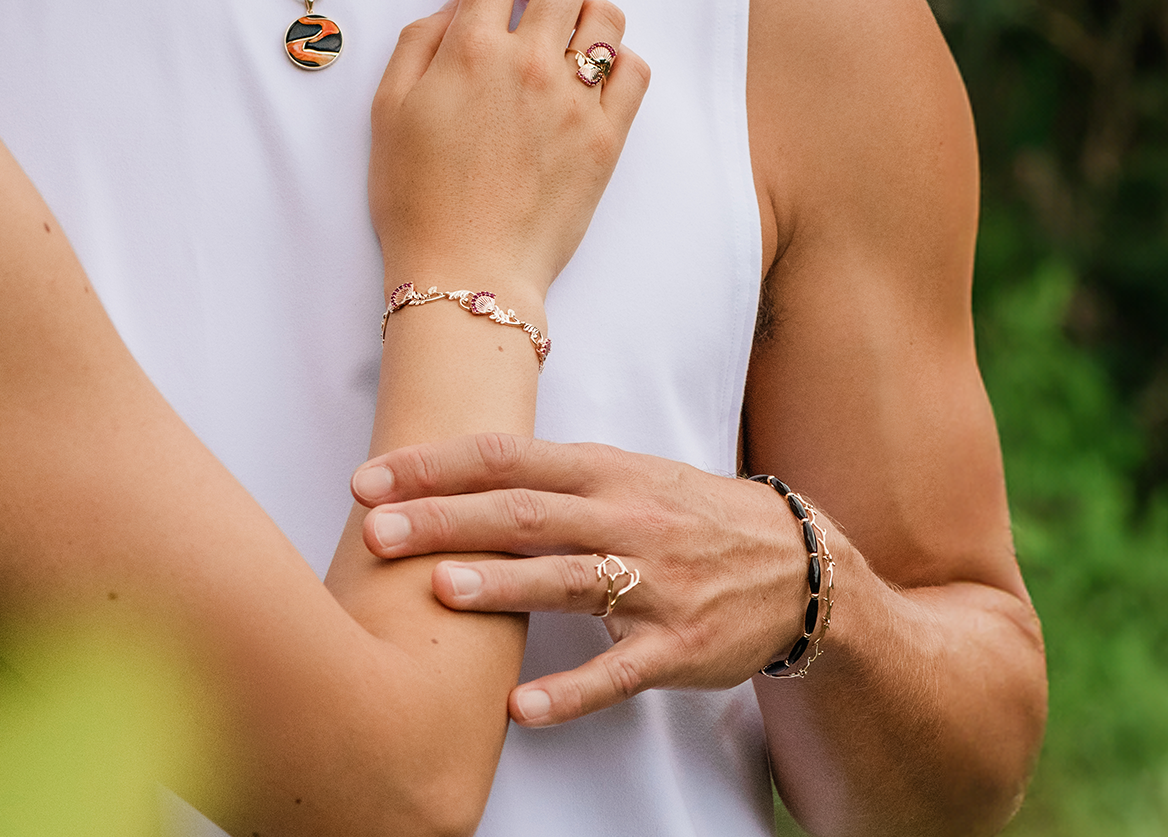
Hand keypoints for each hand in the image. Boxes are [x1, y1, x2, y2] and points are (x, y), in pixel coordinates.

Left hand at [349, 434, 824, 726]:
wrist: (797, 562)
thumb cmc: (685, 512)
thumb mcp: (624, 474)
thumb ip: (547, 476)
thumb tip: (452, 470)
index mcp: (601, 471)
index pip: (504, 458)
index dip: (435, 466)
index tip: (370, 478)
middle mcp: (623, 519)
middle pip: (522, 515)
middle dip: (444, 520)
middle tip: (375, 530)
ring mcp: (654, 585)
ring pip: (567, 582)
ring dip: (501, 586)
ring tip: (438, 589)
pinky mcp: (679, 649)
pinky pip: (619, 674)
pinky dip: (571, 693)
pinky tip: (522, 709)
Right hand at [370, 0, 648, 298]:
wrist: (467, 273)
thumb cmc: (414, 196)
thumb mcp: (387, 109)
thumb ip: (418, 43)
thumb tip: (455, 7)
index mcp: (468, 51)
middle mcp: (527, 64)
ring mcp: (573, 100)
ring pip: (606, 16)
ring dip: (585, 10)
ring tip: (566, 33)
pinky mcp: (606, 138)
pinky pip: (634, 71)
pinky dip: (618, 59)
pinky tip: (593, 74)